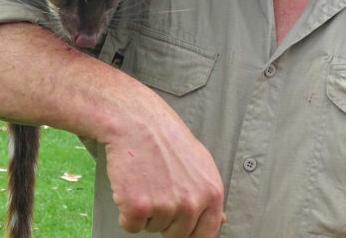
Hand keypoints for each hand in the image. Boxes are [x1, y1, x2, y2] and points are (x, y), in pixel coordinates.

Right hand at [102, 102, 224, 237]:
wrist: (134, 120)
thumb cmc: (164, 137)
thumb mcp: (200, 161)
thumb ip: (208, 192)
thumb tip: (220, 219)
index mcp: (211, 192)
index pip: (206, 233)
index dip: (189, 230)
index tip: (178, 222)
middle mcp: (192, 203)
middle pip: (176, 234)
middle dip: (164, 218)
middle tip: (156, 188)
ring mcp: (165, 206)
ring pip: (152, 228)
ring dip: (144, 212)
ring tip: (144, 180)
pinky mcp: (138, 208)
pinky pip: (131, 226)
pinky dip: (125, 211)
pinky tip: (130, 186)